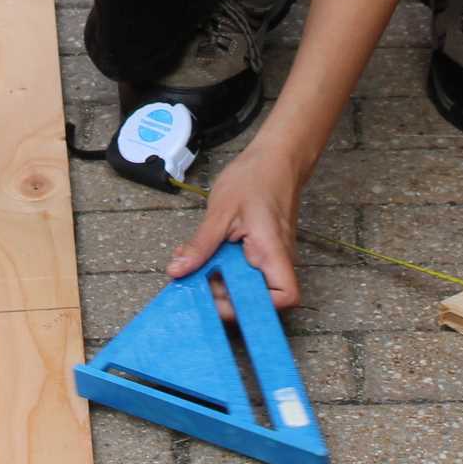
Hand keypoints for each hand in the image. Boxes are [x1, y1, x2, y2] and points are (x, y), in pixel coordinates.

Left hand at [165, 137, 314, 308]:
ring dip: (221, 281)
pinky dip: (224, 266)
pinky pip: (245, 268)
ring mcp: (271, 255)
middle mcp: (277, 258)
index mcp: (273, 250)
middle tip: (198, 284)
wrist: (276, 156)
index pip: (285, 297)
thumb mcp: (221, 211)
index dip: (256, 307)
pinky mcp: (262, 249)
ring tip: (196, 267)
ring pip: (249, 283)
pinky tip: (205, 255)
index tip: (223, 300)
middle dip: (226, 296)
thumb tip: (178, 271)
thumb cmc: (256, 177)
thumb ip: (201, 245)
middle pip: (260, 297)